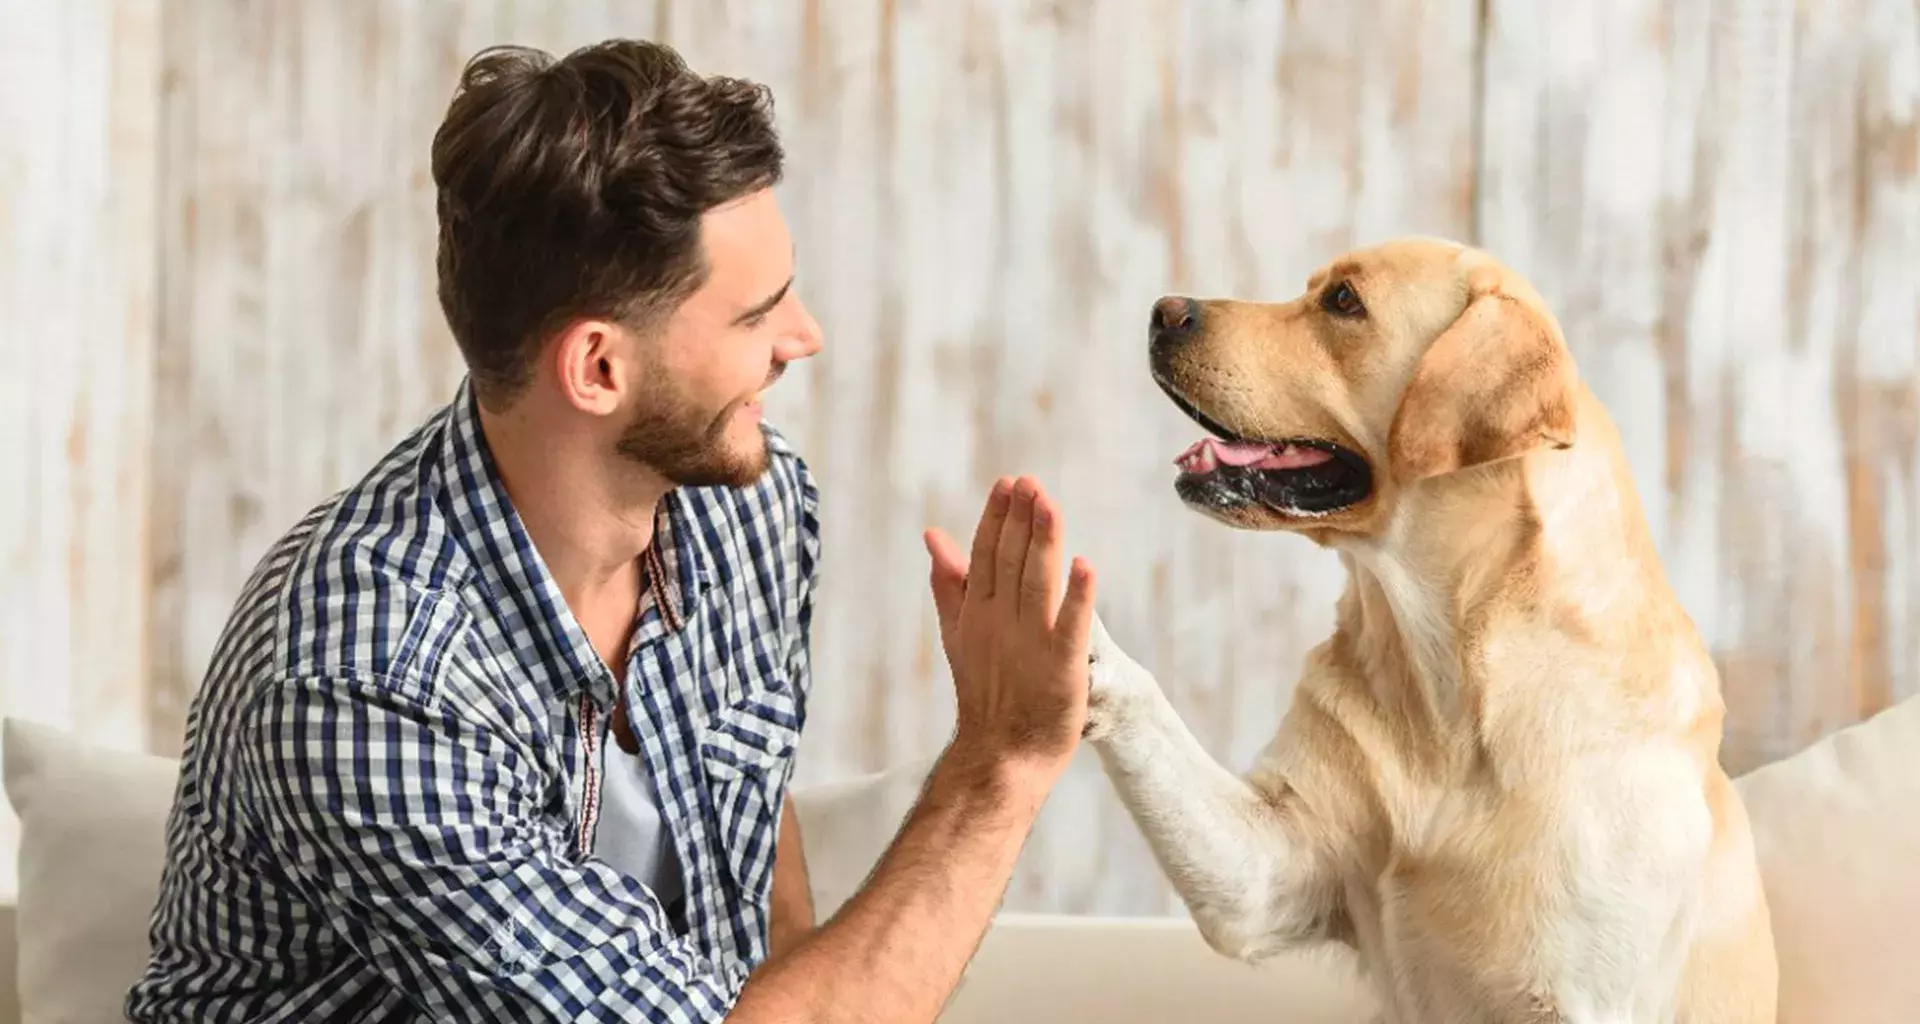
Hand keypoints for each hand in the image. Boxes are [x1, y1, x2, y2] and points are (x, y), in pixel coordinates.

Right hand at [923, 477, 1096, 787]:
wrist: (1000, 754)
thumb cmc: (986, 693)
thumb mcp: (959, 632)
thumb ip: (949, 584)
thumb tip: (933, 535)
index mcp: (979, 611)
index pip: (986, 554)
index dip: (997, 518)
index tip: (1008, 484)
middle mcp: (1001, 621)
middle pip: (1011, 561)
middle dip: (1020, 520)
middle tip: (1030, 483)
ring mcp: (1030, 643)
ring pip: (1037, 582)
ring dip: (1043, 543)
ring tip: (1049, 505)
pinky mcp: (1061, 666)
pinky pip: (1071, 626)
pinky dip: (1077, 596)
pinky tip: (1084, 566)